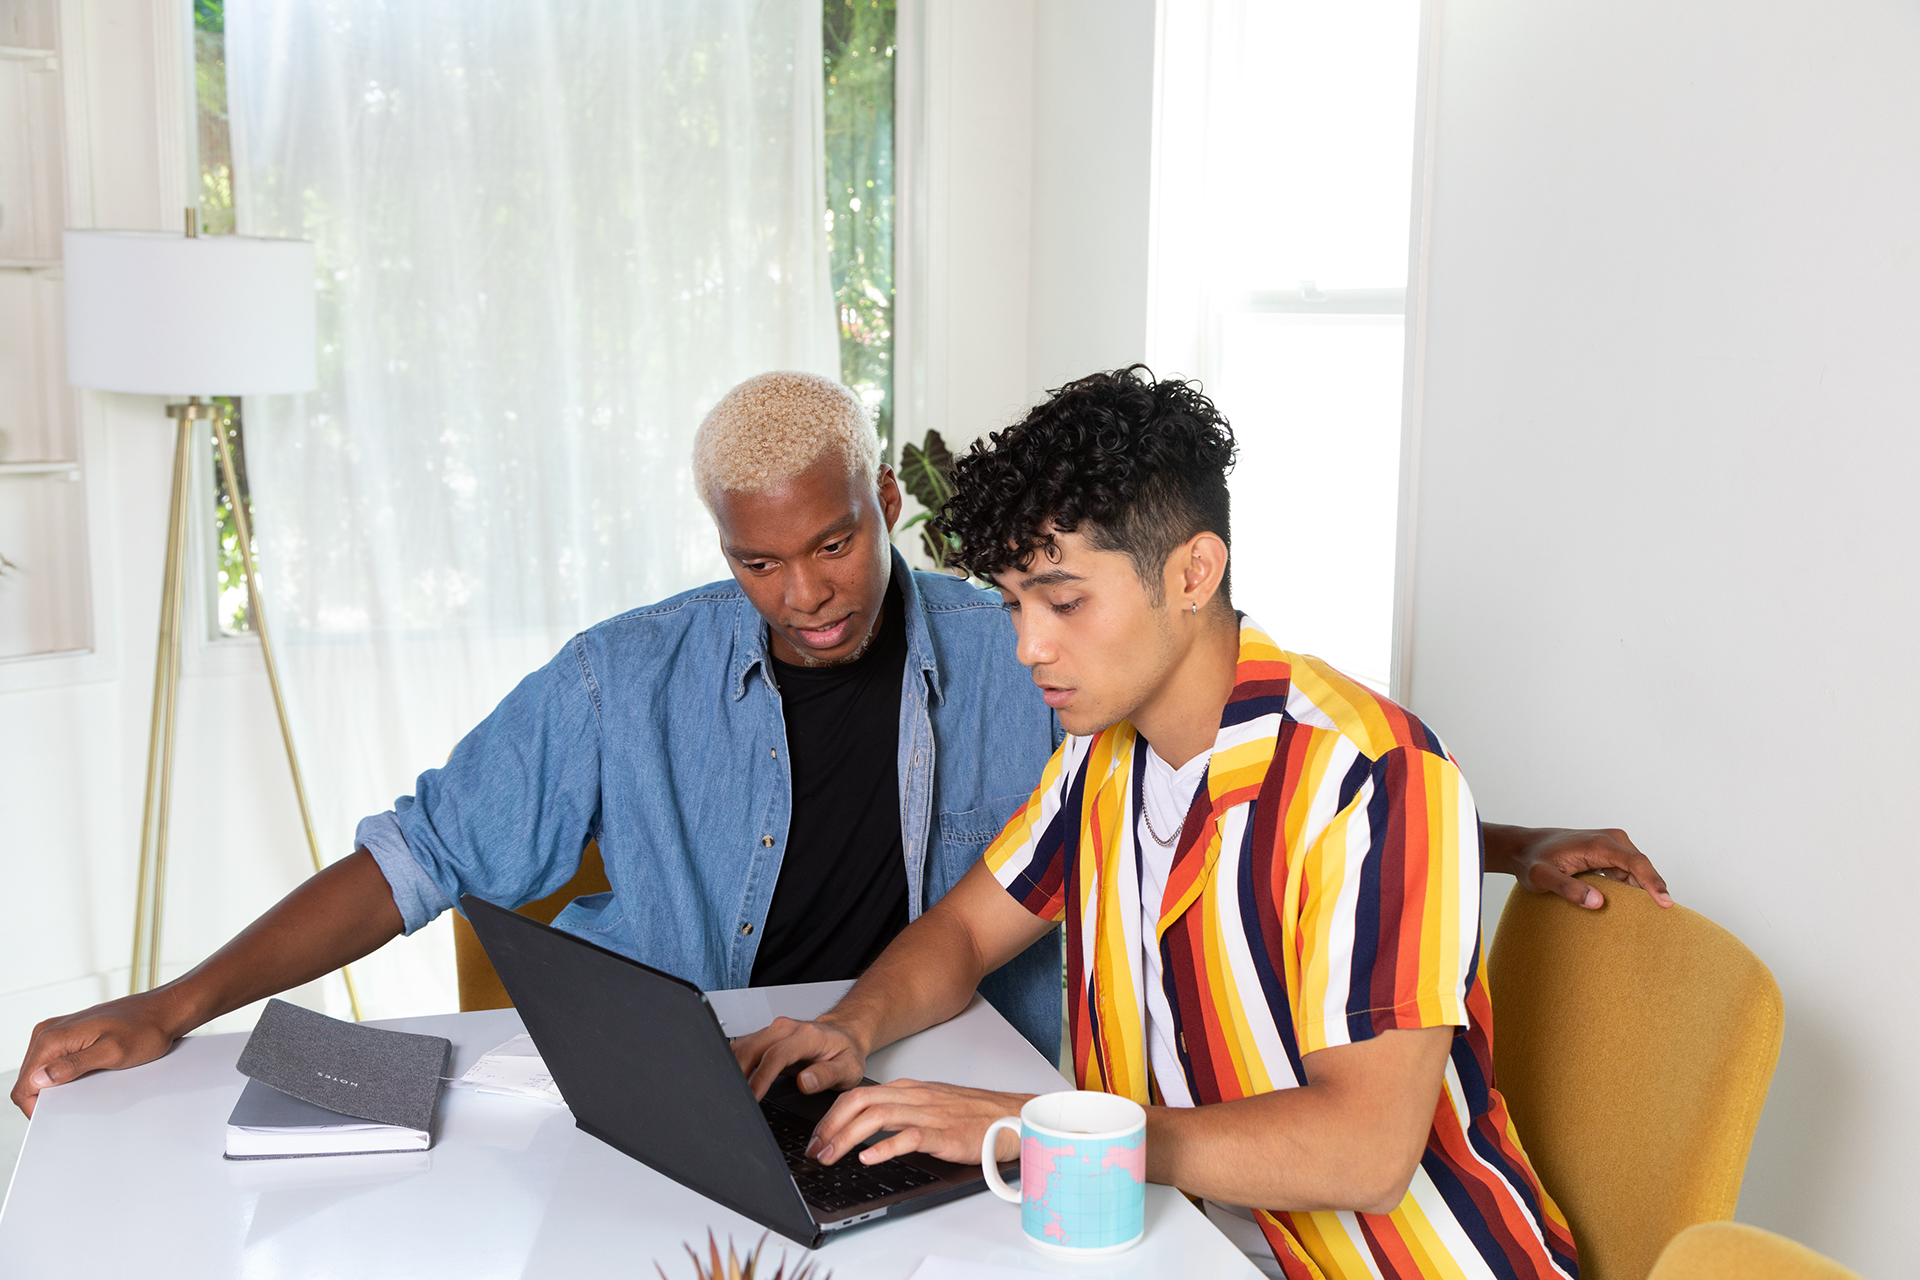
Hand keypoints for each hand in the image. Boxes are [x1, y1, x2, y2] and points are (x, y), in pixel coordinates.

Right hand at [12, 992, 186, 1117]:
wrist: (162, 1012)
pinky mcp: (68, 1036)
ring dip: (58, 1086)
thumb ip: (73, 1066)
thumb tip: (38, 1079)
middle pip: (29, 1080)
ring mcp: (57, 1032)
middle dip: (47, 1096)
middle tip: (79, 1100)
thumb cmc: (145, 1030)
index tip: (56, 1116)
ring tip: (87, 1085)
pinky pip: (55, 1063)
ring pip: (41, 1073)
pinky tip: (88, 1076)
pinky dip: (66, 1074)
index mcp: (52, 1037)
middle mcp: (48, 1032)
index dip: (34, 1107)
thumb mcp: (112, 1053)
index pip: (23, 1084)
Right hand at [731, 1016, 869, 1099]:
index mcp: (806, 1036)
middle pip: (752, 1049)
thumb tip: (805, 1082)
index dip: (761, 1077)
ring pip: (742, 1047)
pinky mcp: (765, 1037)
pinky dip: (733, 1063)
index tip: (753, 1097)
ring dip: (732, 1069)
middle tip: (735, 1101)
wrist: (843, 1035)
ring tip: (730, 1095)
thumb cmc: (845, 1053)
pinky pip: (743, 1047)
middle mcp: (786, 1029)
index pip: (776, 1055)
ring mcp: (773, 1031)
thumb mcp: (848, 1069)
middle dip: (739, 1075)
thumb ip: (827, 1075)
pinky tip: (732, 1081)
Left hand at [805, 1078, 1031, 1167]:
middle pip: (860, 1101)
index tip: (816, 1137)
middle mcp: (915, 1096)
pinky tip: (869, 1158)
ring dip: (847, 1137)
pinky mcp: (945, 1133)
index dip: (831, 1115)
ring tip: (831, 1156)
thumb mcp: (930, 1107)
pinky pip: (909, 1136)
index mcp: (909, 1089)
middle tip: (815, 1149)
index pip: (858, 1094)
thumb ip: (901, 1112)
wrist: (1011, 1117)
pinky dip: (884, 1147)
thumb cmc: (973, 1116)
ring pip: (877, 1116)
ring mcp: (930, 1113)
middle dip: (830, 1125)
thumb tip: (866, 1129)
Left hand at [1497, 825, 1672, 909]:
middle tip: (1661, 919)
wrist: (1523, 847)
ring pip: (1637, 870)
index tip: (1666, 904)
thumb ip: (1568, 889)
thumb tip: (1597, 902)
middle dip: (1654, 890)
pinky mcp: (1609, 853)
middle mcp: (1610, 839)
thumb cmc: (1532, 860)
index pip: (1636, 862)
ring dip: (1644, 890)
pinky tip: (1634, 906)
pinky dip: (1634, 886)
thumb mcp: (1542, 878)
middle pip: (1642, 867)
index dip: (1653, 883)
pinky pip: (1629, 871)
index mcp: (1598, 844)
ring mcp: (1611, 845)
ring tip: (1649, 916)